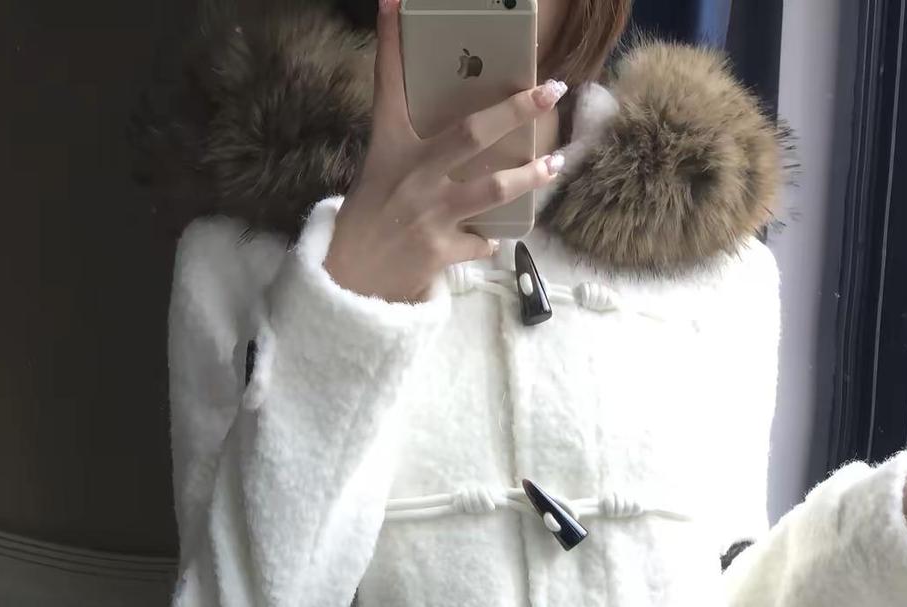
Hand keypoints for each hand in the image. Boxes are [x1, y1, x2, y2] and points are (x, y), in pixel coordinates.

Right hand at [323, 0, 566, 304]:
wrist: (352, 279)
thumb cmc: (373, 215)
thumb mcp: (381, 167)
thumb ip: (410, 137)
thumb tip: (450, 126)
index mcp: (391, 146)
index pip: (388, 85)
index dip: (393, 43)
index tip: (397, 2)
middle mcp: (412, 174)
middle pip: (471, 133)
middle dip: (515, 110)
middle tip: (550, 92)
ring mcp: (428, 214)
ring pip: (492, 189)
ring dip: (529, 177)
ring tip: (554, 165)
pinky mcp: (439, 251)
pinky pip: (481, 241)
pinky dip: (488, 239)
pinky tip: (489, 237)